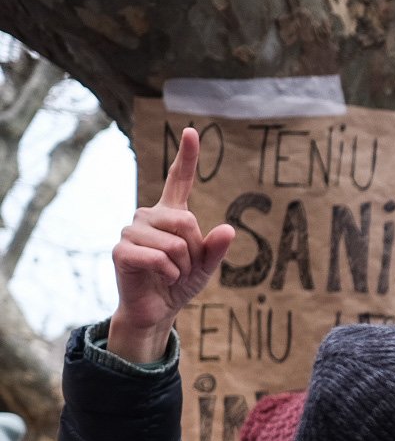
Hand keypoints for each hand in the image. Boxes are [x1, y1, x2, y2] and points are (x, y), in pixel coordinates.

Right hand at [109, 126, 234, 364]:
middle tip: (184, 266)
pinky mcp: (121, 250)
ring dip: (182, 266)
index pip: (178, 180)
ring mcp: (132, 231)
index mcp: (170, 214)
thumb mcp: (207, 267)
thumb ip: (217, 248)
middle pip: (187, 221)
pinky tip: (162, 278)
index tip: (192, 130)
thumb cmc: (180, 284)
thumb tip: (228, 229)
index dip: (187, 156)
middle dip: (195, 251)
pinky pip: (157, 257)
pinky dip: (168, 273)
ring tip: (171, 273)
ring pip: (175, 243)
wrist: (156, 310)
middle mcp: (148, 216)